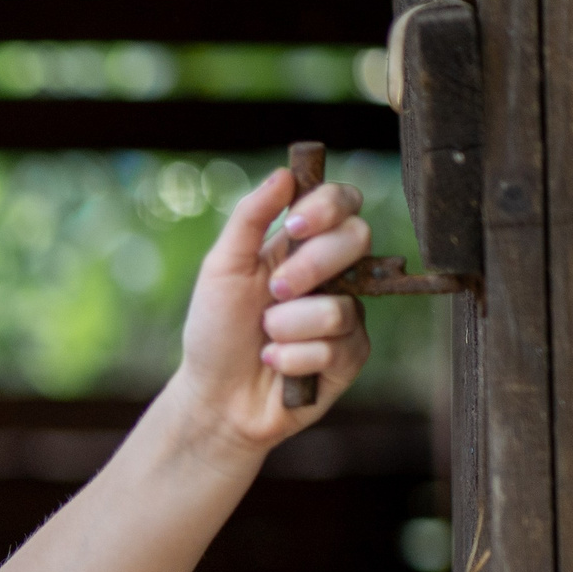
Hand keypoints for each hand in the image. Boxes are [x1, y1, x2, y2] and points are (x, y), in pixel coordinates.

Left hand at [173, 166, 373, 451]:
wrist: (215, 398)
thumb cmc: (215, 332)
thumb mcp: (222, 268)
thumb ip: (250, 218)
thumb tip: (284, 174)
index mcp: (301, 245)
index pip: (342, 203)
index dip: (328, 207)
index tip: (294, 226)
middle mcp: (332, 274)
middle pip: (357, 239)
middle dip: (310, 267)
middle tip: (274, 292)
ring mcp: (345, 314)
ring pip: (341, 305)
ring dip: (289, 326)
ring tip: (265, 339)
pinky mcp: (350, 356)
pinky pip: (337, 346)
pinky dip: (293, 358)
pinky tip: (275, 364)